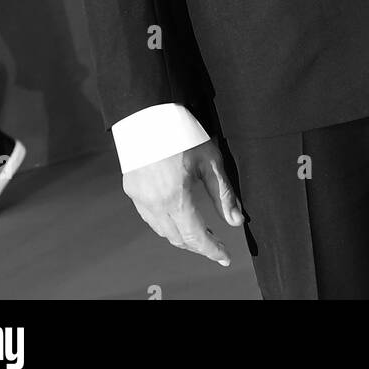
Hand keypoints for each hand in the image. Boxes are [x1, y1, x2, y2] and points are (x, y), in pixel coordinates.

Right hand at [122, 139, 244, 265]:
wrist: (147, 112)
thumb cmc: (180, 131)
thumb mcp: (210, 160)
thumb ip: (223, 194)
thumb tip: (236, 220)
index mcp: (175, 197)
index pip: (195, 237)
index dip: (212, 250)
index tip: (224, 256)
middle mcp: (154, 203)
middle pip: (178, 238)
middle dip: (199, 245)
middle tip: (216, 243)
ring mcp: (140, 198)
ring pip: (162, 231)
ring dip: (181, 236)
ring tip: (200, 231)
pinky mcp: (132, 190)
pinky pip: (150, 218)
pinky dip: (165, 224)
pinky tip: (177, 216)